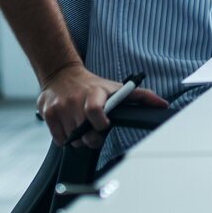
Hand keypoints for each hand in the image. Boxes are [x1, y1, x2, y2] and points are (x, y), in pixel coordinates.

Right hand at [36, 63, 168, 148]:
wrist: (61, 73)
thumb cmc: (93, 84)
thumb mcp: (116, 88)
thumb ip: (141, 96)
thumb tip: (163, 105)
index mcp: (94, 93)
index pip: (95, 112)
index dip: (100, 124)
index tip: (104, 126)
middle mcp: (75, 99)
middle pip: (85, 133)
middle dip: (92, 136)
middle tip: (95, 129)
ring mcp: (60, 107)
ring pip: (73, 139)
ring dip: (79, 138)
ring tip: (82, 124)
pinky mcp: (47, 113)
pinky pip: (59, 139)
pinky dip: (66, 138)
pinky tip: (70, 125)